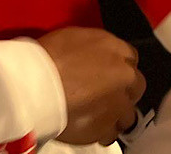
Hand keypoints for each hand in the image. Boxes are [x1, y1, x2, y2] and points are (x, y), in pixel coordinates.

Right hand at [36, 27, 145, 144]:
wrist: (34, 84)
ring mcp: (118, 104)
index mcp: (114, 48)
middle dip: (123, 90)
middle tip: (103, 94)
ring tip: (93, 113)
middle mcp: (124, 76)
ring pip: (128, 113)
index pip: (131, 57)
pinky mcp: (107, 128)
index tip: (108, 72)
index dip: (118, 66)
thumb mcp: (73, 38)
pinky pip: (111, 133)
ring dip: (114, 113)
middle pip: (136, 85)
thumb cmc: (46, 57)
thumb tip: (95, 59)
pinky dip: (101, 130)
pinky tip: (86, 124)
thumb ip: (94, 50)